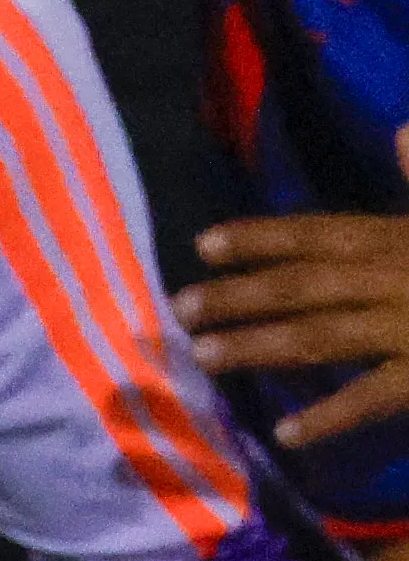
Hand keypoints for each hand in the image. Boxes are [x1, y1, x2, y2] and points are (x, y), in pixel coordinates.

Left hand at [180, 131, 408, 450]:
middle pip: (307, 282)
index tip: (203, 244)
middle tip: (176, 308)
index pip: (323, 231)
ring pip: (325, 335)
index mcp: (407, 238)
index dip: (262, 236)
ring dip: (261, 345)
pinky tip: (286, 432)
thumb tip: (404, 128)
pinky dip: (332, 415)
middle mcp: (405, 275)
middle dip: (240, 293)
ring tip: (204, 357)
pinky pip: (378, 396)